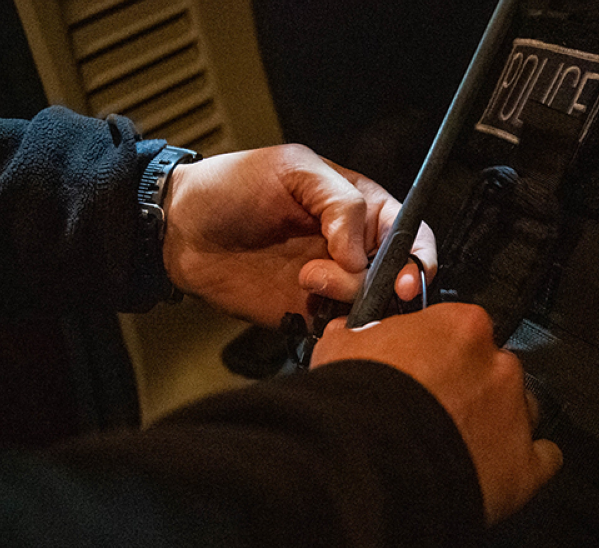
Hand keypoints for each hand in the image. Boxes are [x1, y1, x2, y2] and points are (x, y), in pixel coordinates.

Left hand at [162, 144, 435, 325]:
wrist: (181, 229)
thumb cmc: (232, 185)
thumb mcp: (293, 169)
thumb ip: (340, 202)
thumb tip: (361, 253)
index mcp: (359, 206)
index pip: (409, 230)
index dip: (418, 253)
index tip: (406, 274)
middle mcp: (352, 247)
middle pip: (398, 273)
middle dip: (391, 283)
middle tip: (367, 286)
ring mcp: (332, 281)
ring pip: (371, 303)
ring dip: (348, 295)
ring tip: (307, 279)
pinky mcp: (308, 311)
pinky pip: (341, 326)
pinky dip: (337, 324)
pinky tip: (309, 306)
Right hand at [311, 303, 562, 524]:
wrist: (368, 464)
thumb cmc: (355, 403)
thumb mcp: (340, 349)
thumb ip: (357, 336)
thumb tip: (349, 334)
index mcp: (461, 326)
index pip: (461, 328)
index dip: (440, 349)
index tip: (423, 364)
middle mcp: (498, 364)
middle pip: (494, 367)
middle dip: (470, 386)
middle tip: (435, 408)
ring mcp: (515, 414)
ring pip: (521, 409)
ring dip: (498, 421)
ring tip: (463, 442)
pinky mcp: (524, 465)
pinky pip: (542, 458)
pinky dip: (524, 463)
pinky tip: (500, 469)